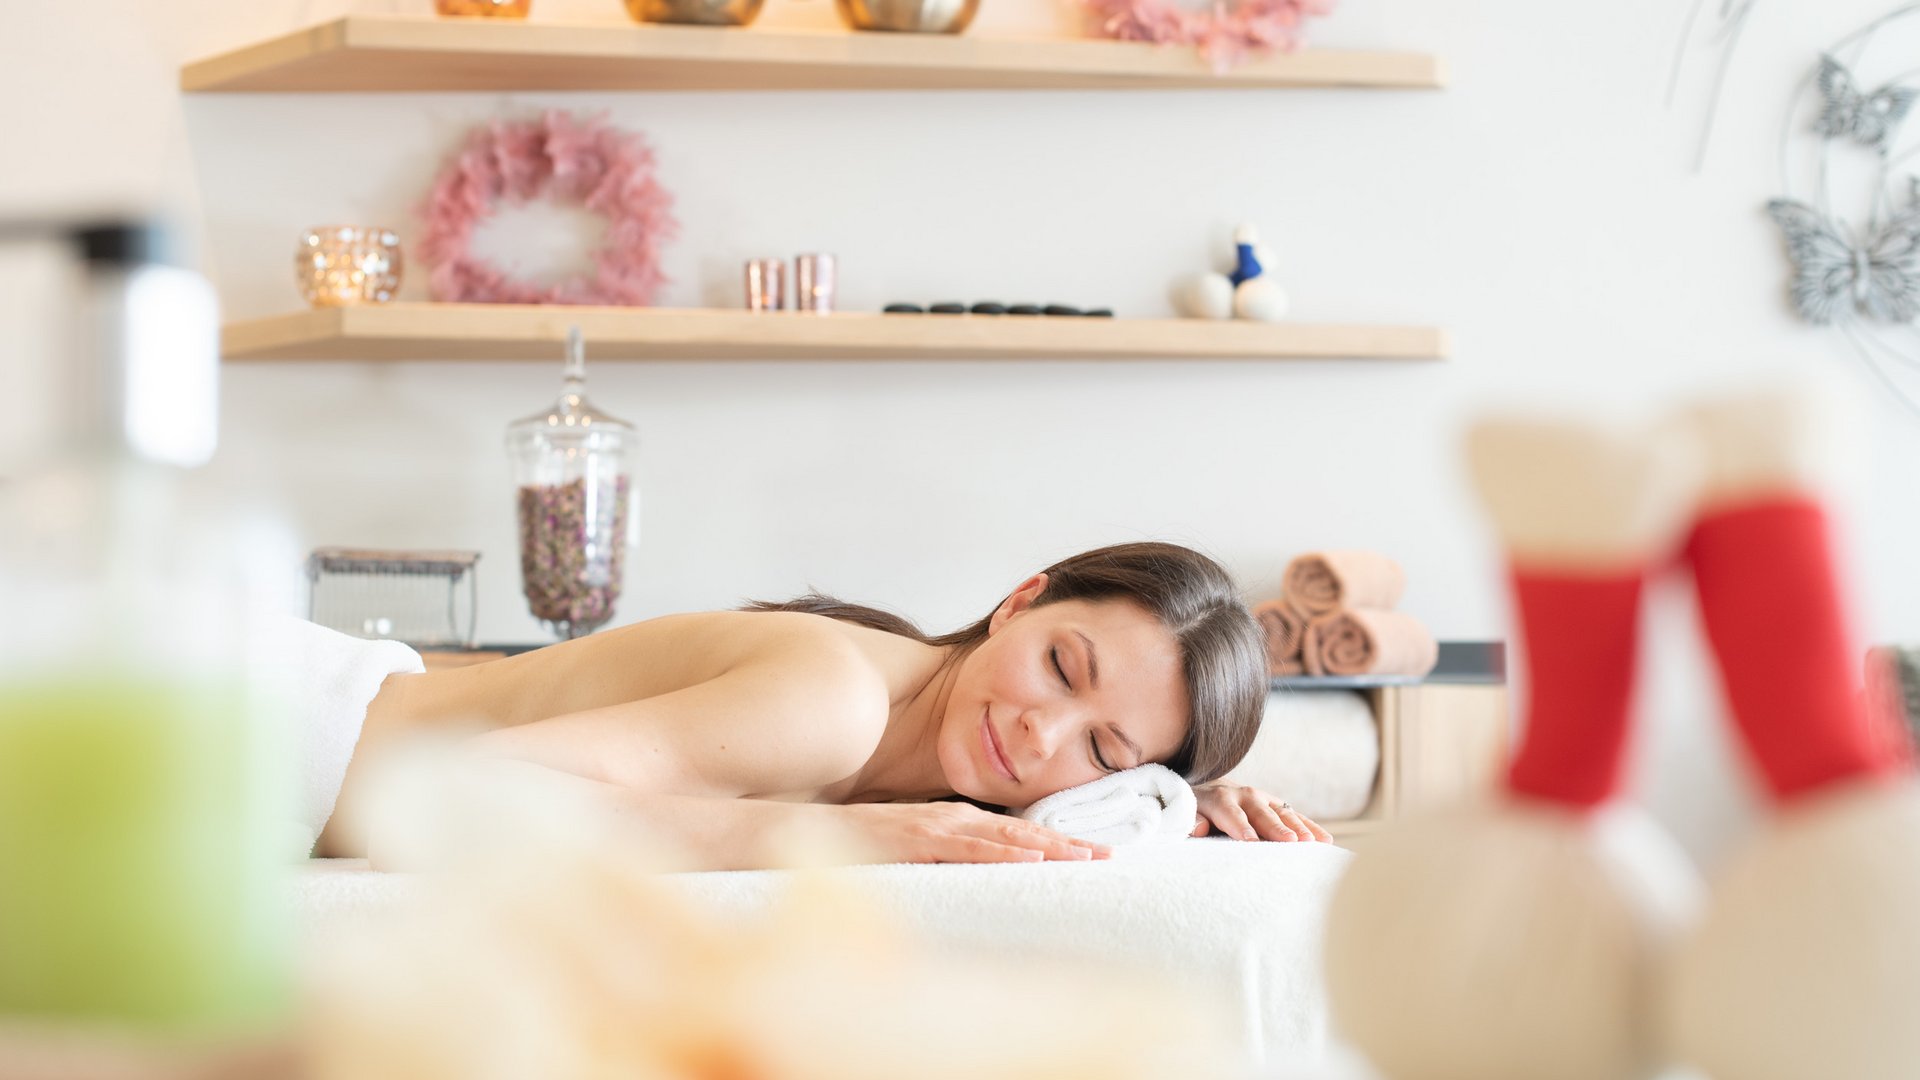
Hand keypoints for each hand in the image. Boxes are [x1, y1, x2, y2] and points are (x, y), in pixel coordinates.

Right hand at [839, 801, 1111, 863]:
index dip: (1059, 842)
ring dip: (1048, 846)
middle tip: (1111, 855)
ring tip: (1085, 857)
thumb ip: (943, 862)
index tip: (1095, 854)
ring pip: (1004, 837)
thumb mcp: (910, 856)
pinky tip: (1029, 859)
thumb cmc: (856, 849)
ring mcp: (934, 827)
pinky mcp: (915, 839)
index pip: (1017, 834)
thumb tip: (976, 884)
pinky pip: (966, 848)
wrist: (801, 830)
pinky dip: (1001, 854)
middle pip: (1022, 832)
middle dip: (1067, 843)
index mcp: (955, 823)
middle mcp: (952, 819)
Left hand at [1190, 783, 1331, 842]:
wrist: (1210, 790)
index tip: (1250, 842)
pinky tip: (1325, 840)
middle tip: (1290, 842)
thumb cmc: (1198, 810)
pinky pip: (1296, 816)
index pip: (1229, 813)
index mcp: (1219, 799)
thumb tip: (1197, 828)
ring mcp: (1264, 800)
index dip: (1239, 826)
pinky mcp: (1278, 806)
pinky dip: (1310, 827)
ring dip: (1298, 827)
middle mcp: (1244, 796)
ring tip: (1313, 843)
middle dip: (1275, 827)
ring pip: (1282, 813)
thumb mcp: (1188, 812)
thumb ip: (1191, 819)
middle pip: (1261, 812)